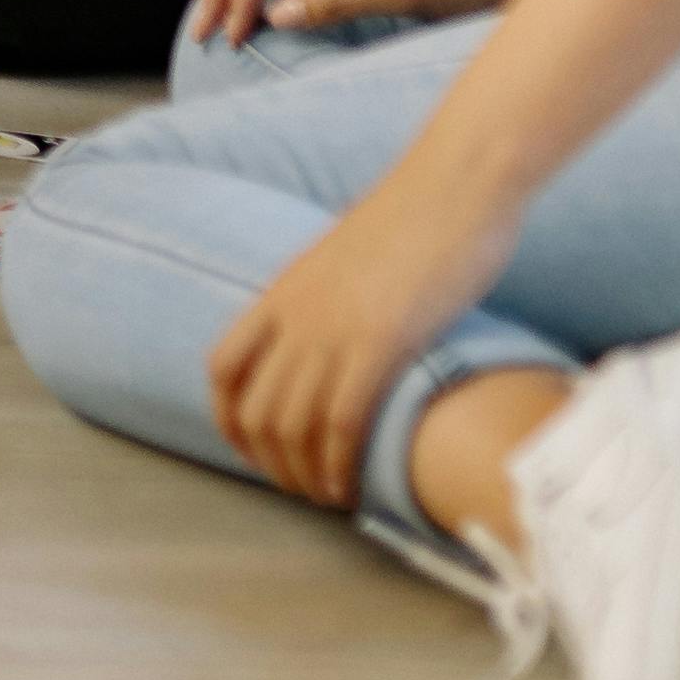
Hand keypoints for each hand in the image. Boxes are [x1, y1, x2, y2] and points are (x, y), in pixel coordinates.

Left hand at [206, 173, 520, 509]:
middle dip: (269, 463)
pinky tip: (350, 486)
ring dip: (303, 474)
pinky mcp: (378, 342)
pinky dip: (338, 465)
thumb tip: (345, 327)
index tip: (253, 453)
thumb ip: (334, 295)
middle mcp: (295, 314)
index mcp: (283, 291)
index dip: (229, 421)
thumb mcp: (352, 258)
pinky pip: (340, 423)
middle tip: (300, 488)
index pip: (222, 368)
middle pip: (253, 410)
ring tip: (326, 497)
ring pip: (291, 426)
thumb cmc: (422, 217)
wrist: (457, 182)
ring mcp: (332, 329)